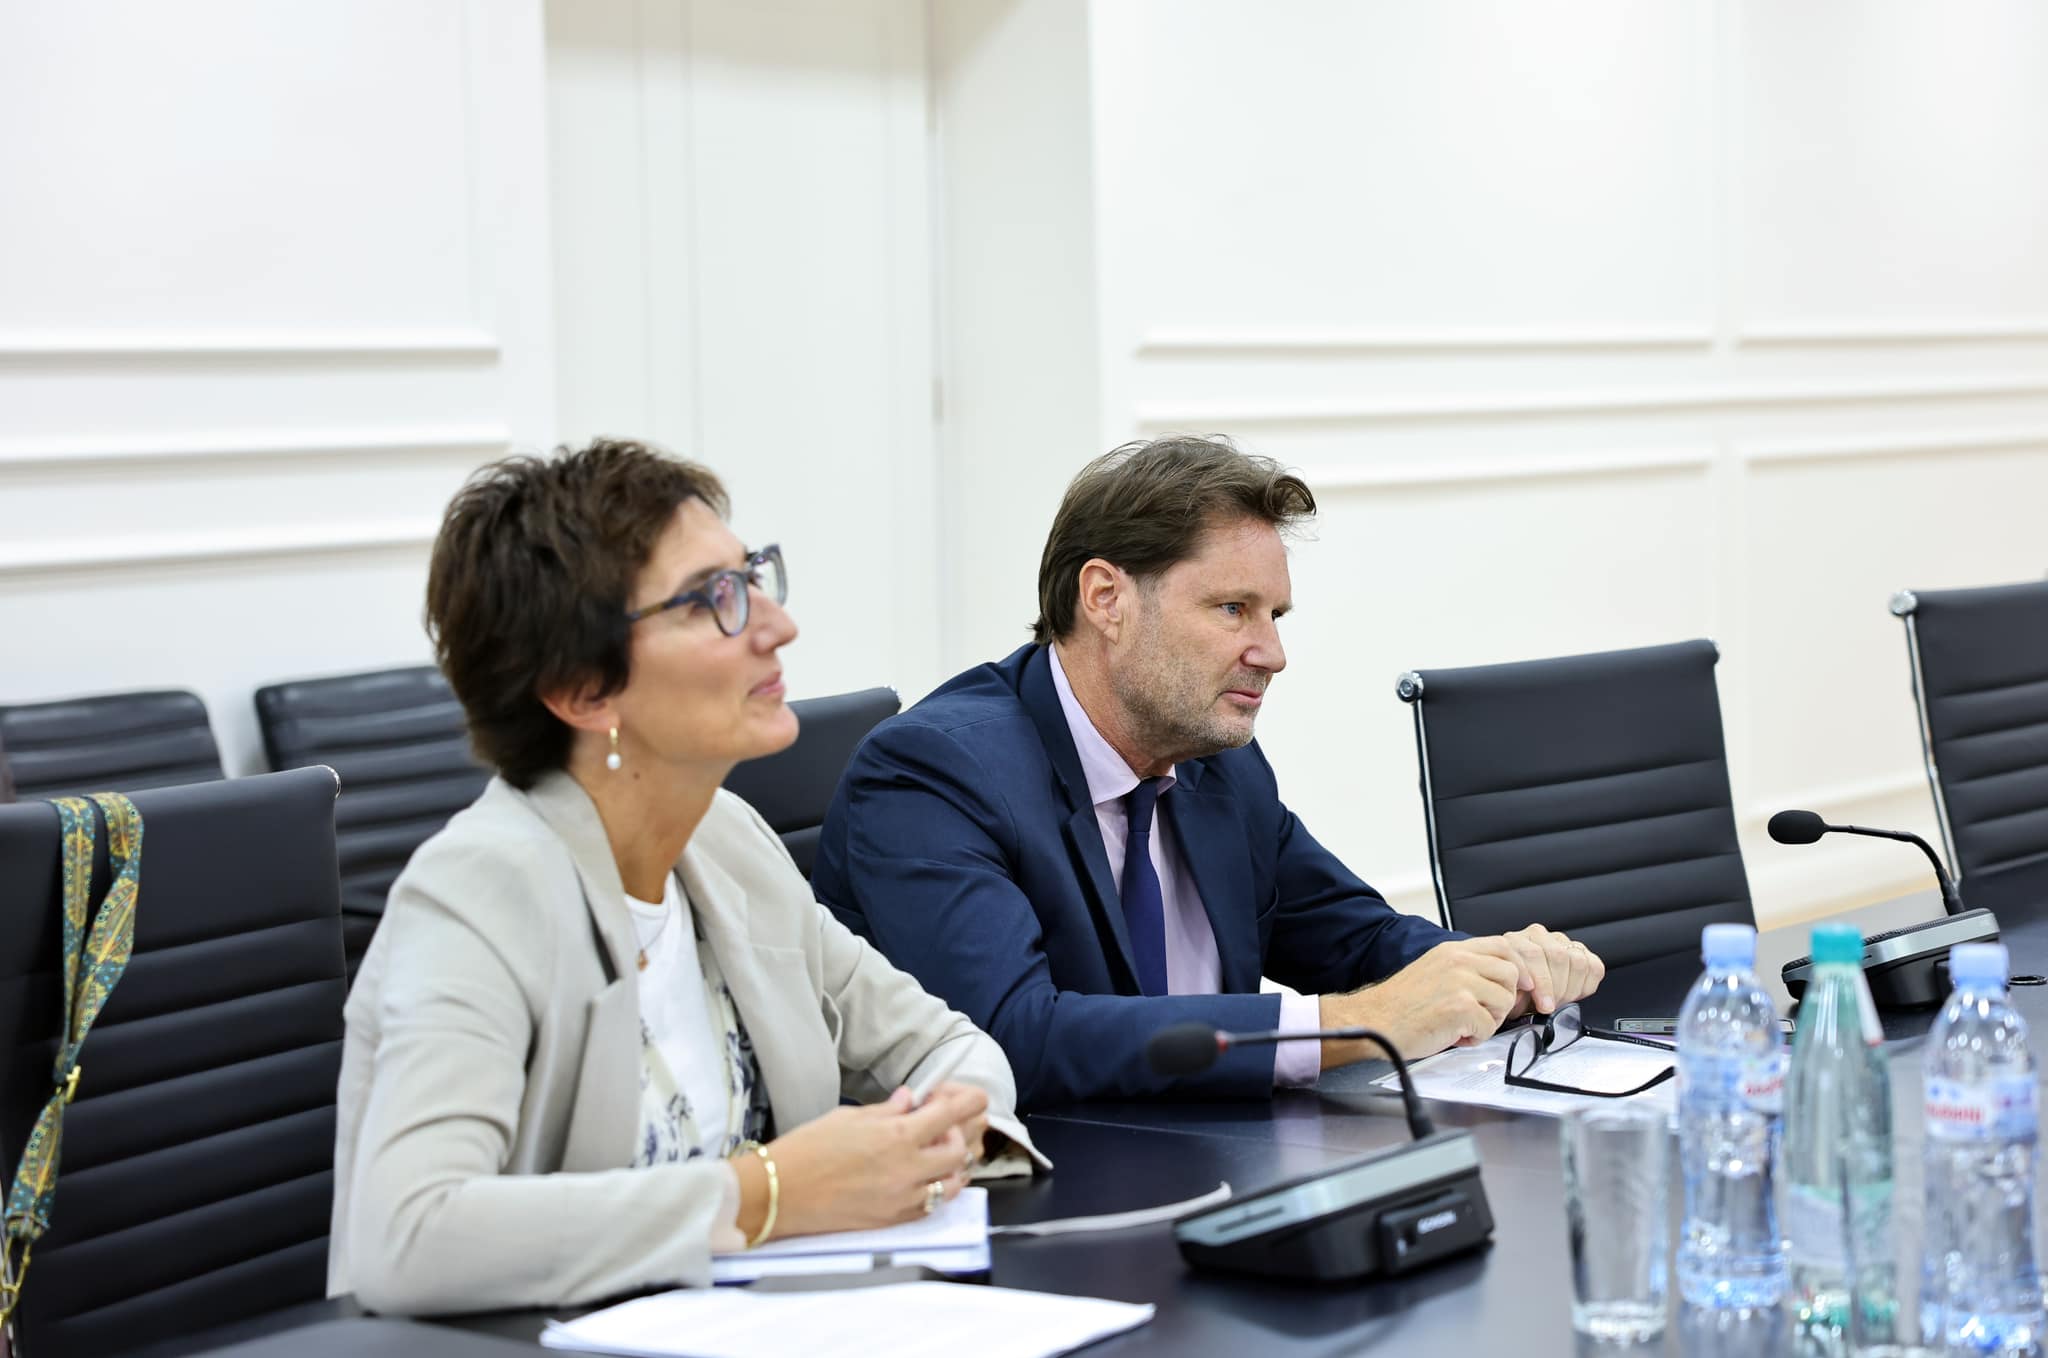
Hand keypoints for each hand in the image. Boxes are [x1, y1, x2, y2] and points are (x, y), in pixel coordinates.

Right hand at [742, 1082, 987, 1240]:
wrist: (779, 1194)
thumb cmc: (807, 1148)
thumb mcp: (849, 1117)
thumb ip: (888, 1110)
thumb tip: (911, 1099)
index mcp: (898, 1134)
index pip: (953, 1113)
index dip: (969, 1100)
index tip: (970, 1097)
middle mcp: (909, 1168)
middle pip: (960, 1149)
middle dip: (957, 1133)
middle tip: (938, 1126)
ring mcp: (904, 1198)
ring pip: (954, 1182)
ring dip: (951, 1165)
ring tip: (932, 1154)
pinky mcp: (894, 1220)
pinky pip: (932, 1206)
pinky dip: (935, 1190)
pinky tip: (920, 1179)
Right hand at [1321, 937, 1521, 1062]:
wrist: (1374, 1020)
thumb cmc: (1400, 1004)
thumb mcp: (1434, 970)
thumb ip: (1464, 968)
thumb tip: (1498, 980)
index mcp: (1452, 950)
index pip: (1504, 946)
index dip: (1519, 968)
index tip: (1522, 985)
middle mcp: (1458, 961)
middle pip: (1512, 974)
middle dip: (1504, 999)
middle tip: (1482, 1013)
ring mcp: (1460, 982)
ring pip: (1505, 1001)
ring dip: (1490, 1020)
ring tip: (1464, 1025)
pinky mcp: (1461, 1007)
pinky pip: (1490, 1026)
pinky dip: (1476, 1037)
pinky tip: (1455, 1035)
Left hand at [1497, 924, 1604, 1016]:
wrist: (1523, 992)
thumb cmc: (1514, 993)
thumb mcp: (1508, 996)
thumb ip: (1512, 995)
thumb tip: (1519, 1000)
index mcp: (1515, 941)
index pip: (1533, 953)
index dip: (1542, 983)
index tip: (1545, 1006)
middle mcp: (1537, 935)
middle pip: (1557, 956)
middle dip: (1557, 988)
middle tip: (1551, 1006)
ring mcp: (1560, 941)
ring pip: (1577, 961)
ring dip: (1571, 989)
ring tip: (1559, 1001)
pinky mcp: (1580, 950)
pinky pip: (1593, 967)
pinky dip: (1585, 986)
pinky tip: (1571, 993)